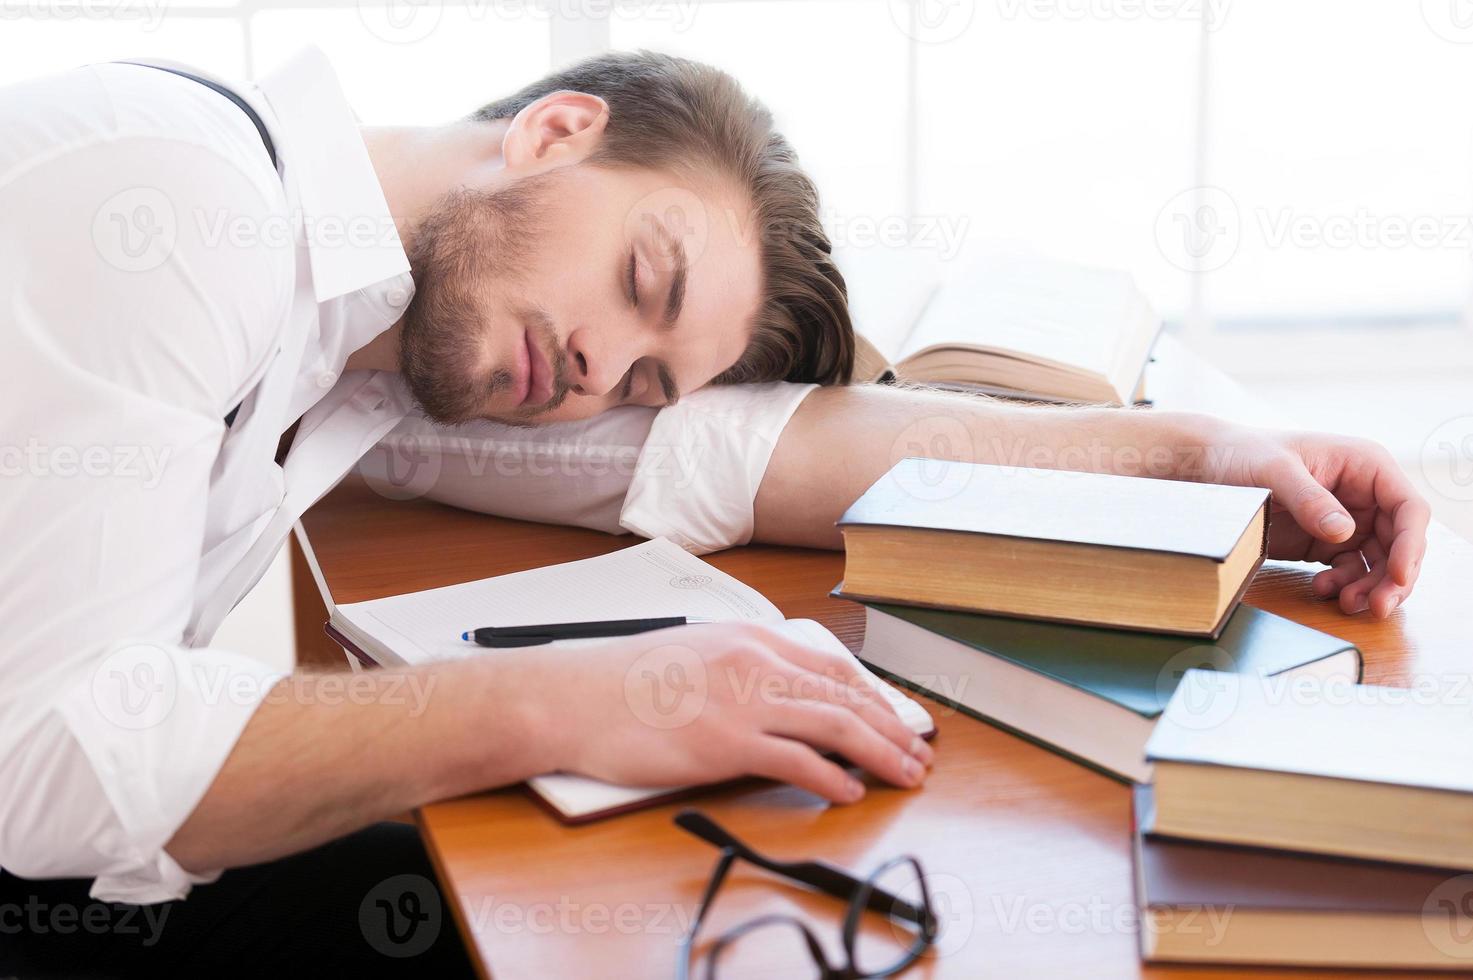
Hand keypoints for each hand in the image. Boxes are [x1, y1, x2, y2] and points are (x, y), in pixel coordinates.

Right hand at [527, 623, 932, 803]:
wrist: (572, 698)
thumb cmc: (621, 682)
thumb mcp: (694, 653)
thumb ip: (740, 669)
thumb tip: (777, 697)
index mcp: (749, 638)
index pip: (833, 666)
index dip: (874, 696)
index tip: (896, 718)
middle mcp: (755, 664)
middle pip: (845, 697)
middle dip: (892, 728)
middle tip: (918, 754)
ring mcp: (743, 702)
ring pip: (836, 726)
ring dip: (881, 754)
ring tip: (905, 774)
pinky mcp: (727, 743)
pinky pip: (798, 761)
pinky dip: (832, 778)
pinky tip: (850, 791)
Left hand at [1208, 426, 1430, 616]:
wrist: (1209, 464)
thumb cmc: (1245, 453)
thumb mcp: (1274, 470)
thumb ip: (1309, 498)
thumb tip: (1344, 531)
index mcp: (1365, 466)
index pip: (1408, 509)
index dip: (1410, 544)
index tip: (1397, 575)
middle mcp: (1364, 495)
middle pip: (1399, 543)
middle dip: (1394, 578)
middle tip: (1378, 608)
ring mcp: (1346, 521)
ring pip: (1378, 562)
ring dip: (1370, 588)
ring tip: (1346, 604)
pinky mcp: (1324, 542)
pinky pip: (1348, 570)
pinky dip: (1343, 585)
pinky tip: (1320, 590)